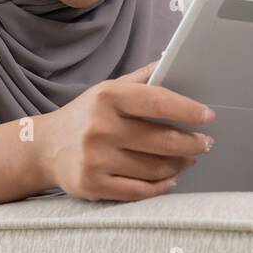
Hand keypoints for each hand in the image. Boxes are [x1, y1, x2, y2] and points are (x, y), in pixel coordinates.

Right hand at [35, 60, 215, 201]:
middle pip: (161, 140)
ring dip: (179, 165)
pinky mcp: (93, 185)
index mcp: (106, 97)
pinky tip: (170, 179)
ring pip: (155, 168)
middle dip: (192, 143)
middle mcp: (100, 127)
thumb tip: (173, 60)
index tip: (208, 116)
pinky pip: (140, 191)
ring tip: (188, 159)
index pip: (157, 101)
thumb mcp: (106, 90)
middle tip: (205, 143)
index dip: (187, 110)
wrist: (44, 148)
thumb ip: (141, 78)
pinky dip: (161, 186)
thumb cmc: (85, 116)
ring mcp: (95, 158)